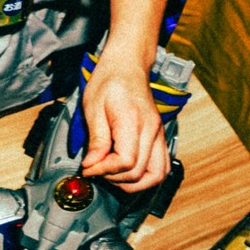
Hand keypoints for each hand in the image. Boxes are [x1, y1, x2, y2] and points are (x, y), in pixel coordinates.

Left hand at [79, 50, 168, 190]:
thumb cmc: (108, 81)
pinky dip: (147, 176)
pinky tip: (129, 172)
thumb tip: (91, 165)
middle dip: (114, 178)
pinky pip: (161, 166)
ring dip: (134, 183)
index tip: (88, 168)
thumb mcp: (93, 107)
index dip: (104, 170)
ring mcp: (159, 134)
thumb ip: (95, 139)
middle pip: (139, 171)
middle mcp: (151, 130)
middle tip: (96, 170)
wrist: (127, 66)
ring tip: (112, 175)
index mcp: (132, 121)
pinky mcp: (160, 137)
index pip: (126, 161)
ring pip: (156, 175)